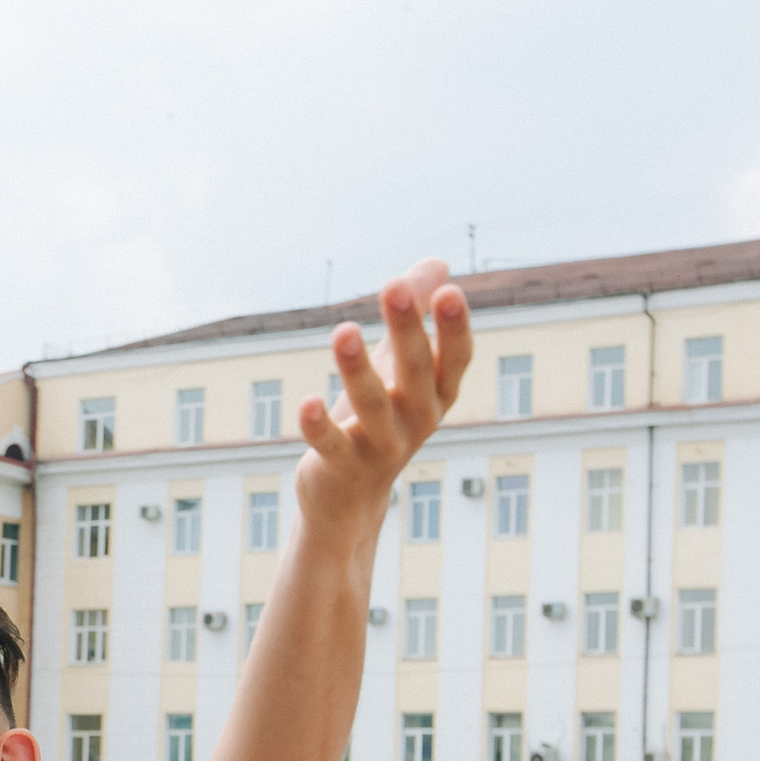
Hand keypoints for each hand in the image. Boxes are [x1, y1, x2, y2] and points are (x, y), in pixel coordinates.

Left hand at [294, 264, 470, 536]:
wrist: (351, 496)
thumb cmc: (380, 417)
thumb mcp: (400, 366)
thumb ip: (417, 314)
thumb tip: (438, 264)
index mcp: (437, 393)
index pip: (455, 358)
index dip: (454, 328)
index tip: (448, 291)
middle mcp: (418, 420)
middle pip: (414, 371)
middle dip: (406, 329)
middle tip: (394, 285)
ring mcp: (383, 446)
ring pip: (371, 405)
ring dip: (356, 369)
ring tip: (342, 330)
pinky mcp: (343, 465)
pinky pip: (332, 444)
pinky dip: (318, 426)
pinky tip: (305, 403)